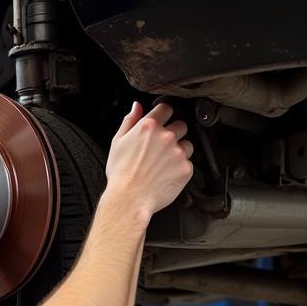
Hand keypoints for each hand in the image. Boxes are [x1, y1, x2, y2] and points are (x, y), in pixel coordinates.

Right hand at [104, 101, 193, 218]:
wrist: (129, 199)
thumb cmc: (121, 174)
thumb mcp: (117, 142)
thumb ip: (129, 121)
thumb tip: (136, 106)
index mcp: (148, 126)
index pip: (166, 108)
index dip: (164, 115)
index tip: (163, 122)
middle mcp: (166, 136)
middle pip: (181, 125)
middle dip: (174, 133)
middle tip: (162, 148)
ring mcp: (178, 152)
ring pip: (187, 144)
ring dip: (180, 150)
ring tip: (164, 164)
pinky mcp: (186, 168)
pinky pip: (189, 163)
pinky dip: (180, 168)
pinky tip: (167, 174)